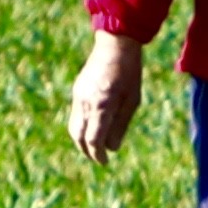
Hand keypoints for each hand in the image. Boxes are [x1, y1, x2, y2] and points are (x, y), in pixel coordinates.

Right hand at [62, 27, 145, 159]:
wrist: (115, 45)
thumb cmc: (130, 73)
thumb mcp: (133, 101)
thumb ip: (121, 125)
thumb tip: (112, 148)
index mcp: (102, 107)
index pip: (94, 141)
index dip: (98, 155)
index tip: (105, 161)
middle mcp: (86, 103)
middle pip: (79, 137)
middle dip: (87, 151)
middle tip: (99, 158)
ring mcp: (78, 96)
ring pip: (74, 127)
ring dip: (82, 140)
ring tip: (95, 147)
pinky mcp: (77, 91)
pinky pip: (76, 115)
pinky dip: (82, 126)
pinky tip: (94, 127)